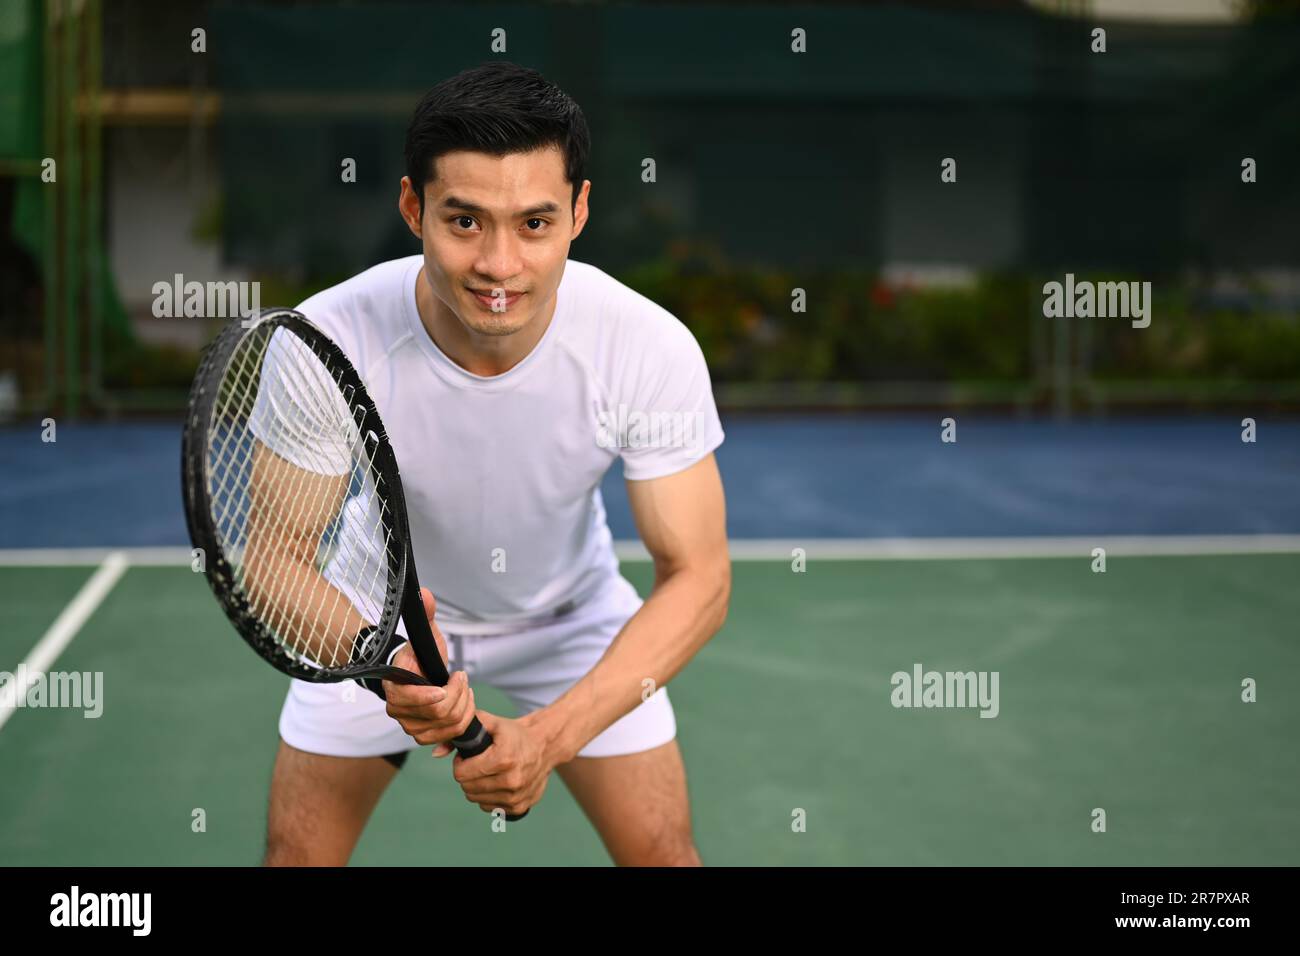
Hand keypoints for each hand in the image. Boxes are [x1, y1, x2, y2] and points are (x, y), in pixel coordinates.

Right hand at [382, 589, 476, 751]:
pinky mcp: (424, 736)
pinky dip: (464, 720)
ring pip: (448, 725)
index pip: (410, 698)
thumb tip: (425, 593)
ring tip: (464, 689)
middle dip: (459, 693)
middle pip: (439, 712)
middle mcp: (398, 711)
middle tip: (461, 677)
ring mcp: (410, 726)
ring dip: (465, 706)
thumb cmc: (420, 657)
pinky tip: (464, 704)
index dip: (435, 694)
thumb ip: (425, 615)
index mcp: (393, 686)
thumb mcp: (426, 635)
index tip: (453, 677)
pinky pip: (450, 736)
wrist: (415, 677)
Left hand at [452, 709, 553, 816]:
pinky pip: (488, 807)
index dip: (460, 764)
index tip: (467, 757)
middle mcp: (511, 781)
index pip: (462, 774)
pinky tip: (497, 782)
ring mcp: (516, 797)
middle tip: (477, 764)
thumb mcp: (491, 723)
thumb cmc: (513, 733)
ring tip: (487, 772)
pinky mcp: (519, 808)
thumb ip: (462, 732)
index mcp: (503, 759)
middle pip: (467, 788)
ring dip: (476, 787)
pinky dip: (488, 796)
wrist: (545, 746)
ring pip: (476, 799)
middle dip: (467, 775)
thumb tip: (436, 753)